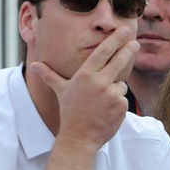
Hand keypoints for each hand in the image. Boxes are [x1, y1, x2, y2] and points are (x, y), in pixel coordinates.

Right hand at [30, 27, 138, 148]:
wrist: (79, 137)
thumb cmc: (70, 112)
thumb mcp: (61, 91)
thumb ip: (50, 76)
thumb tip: (35, 66)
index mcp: (85, 75)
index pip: (103, 52)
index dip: (115, 40)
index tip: (124, 31)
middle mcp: (99, 82)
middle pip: (119, 61)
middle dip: (128, 50)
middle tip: (135, 43)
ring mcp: (111, 94)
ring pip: (120, 84)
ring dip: (115, 91)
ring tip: (101, 103)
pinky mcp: (121, 105)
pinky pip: (123, 99)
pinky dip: (118, 104)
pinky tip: (107, 112)